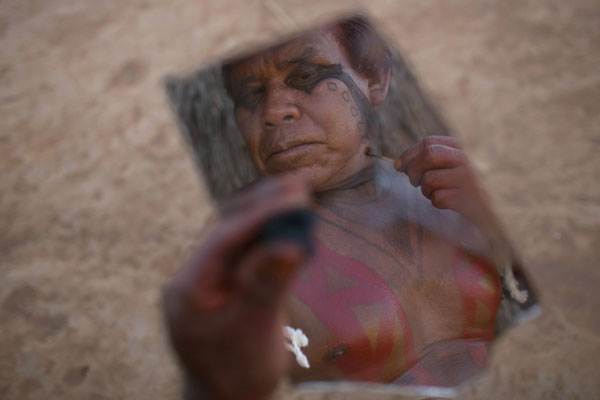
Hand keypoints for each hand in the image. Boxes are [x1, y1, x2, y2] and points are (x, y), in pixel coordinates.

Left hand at [162, 177, 311, 399]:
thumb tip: (292, 244)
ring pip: (235, 236)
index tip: (294, 197)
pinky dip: (266, 235)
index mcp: (188, 289)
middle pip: (225, 229)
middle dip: (261, 206)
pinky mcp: (223, 284)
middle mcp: (192, 277)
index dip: (259, 215)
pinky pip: (243, 251)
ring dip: (265, 215)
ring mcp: (207, 280)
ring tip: (297, 195)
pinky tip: (287, 222)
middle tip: (299, 187)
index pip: (222, 239)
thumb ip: (268, 284)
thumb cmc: (237, 372)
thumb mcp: (255, 330)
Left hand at [394, 136, 495, 232]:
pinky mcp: (472, 198)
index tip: (399, 167)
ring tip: (436, 193)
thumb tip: (399, 164)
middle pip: (429, 155)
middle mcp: (469, 159)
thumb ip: (429, 161)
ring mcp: (472, 178)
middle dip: (414, 170)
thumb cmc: (465, 190)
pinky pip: (439, 198)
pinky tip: (449, 203)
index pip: (429, 142)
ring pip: (430, 178)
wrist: (494, 215)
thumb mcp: (451, 168)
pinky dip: (438, 202)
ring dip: (426, 190)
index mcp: (462, 147)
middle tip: (415, 182)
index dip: (409, 154)